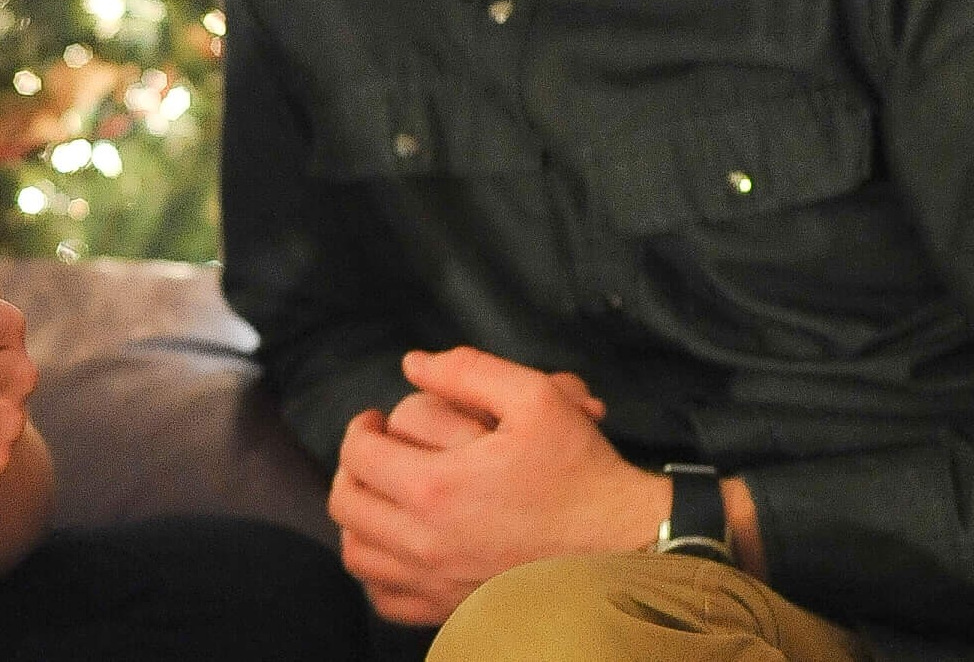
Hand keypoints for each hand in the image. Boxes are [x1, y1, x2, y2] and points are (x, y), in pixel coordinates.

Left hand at [330, 347, 659, 626]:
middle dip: (352, 470)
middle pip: (346, 505)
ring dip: (359, 519)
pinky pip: (387, 600)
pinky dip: (379, 573)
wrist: (627, 544)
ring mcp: (438, 583)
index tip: (375, 420)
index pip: (357, 455)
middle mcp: (426, 542)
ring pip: (358, 555)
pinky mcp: (454, 610)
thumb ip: (469, 370)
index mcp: (436, 488)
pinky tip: (398, 548)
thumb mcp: (537, 398)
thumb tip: (413, 363)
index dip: (360, 428)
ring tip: (381, 496)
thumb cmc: (583, 472)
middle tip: (376, 452)